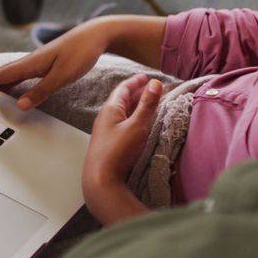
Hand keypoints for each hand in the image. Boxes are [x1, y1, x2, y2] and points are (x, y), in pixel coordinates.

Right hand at [0, 19, 112, 109]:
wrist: (96, 35)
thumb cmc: (81, 53)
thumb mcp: (63, 76)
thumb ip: (41, 91)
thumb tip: (20, 105)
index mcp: (30, 63)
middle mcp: (30, 61)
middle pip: (0, 74)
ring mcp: (37, 62)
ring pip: (10, 74)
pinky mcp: (45, 63)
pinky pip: (21, 74)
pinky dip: (11, 82)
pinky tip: (13, 89)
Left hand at [82, 74, 162, 224]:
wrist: (101, 180)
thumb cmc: (118, 151)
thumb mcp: (137, 125)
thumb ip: (147, 104)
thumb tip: (155, 83)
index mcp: (110, 109)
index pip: (123, 89)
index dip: (136, 82)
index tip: (146, 77)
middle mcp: (105, 117)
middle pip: (122, 99)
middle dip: (136, 93)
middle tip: (150, 89)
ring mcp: (106, 131)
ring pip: (122, 112)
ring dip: (135, 106)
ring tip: (148, 104)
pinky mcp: (109, 143)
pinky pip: (122, 124)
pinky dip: (132, 118)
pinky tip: (139, 124)